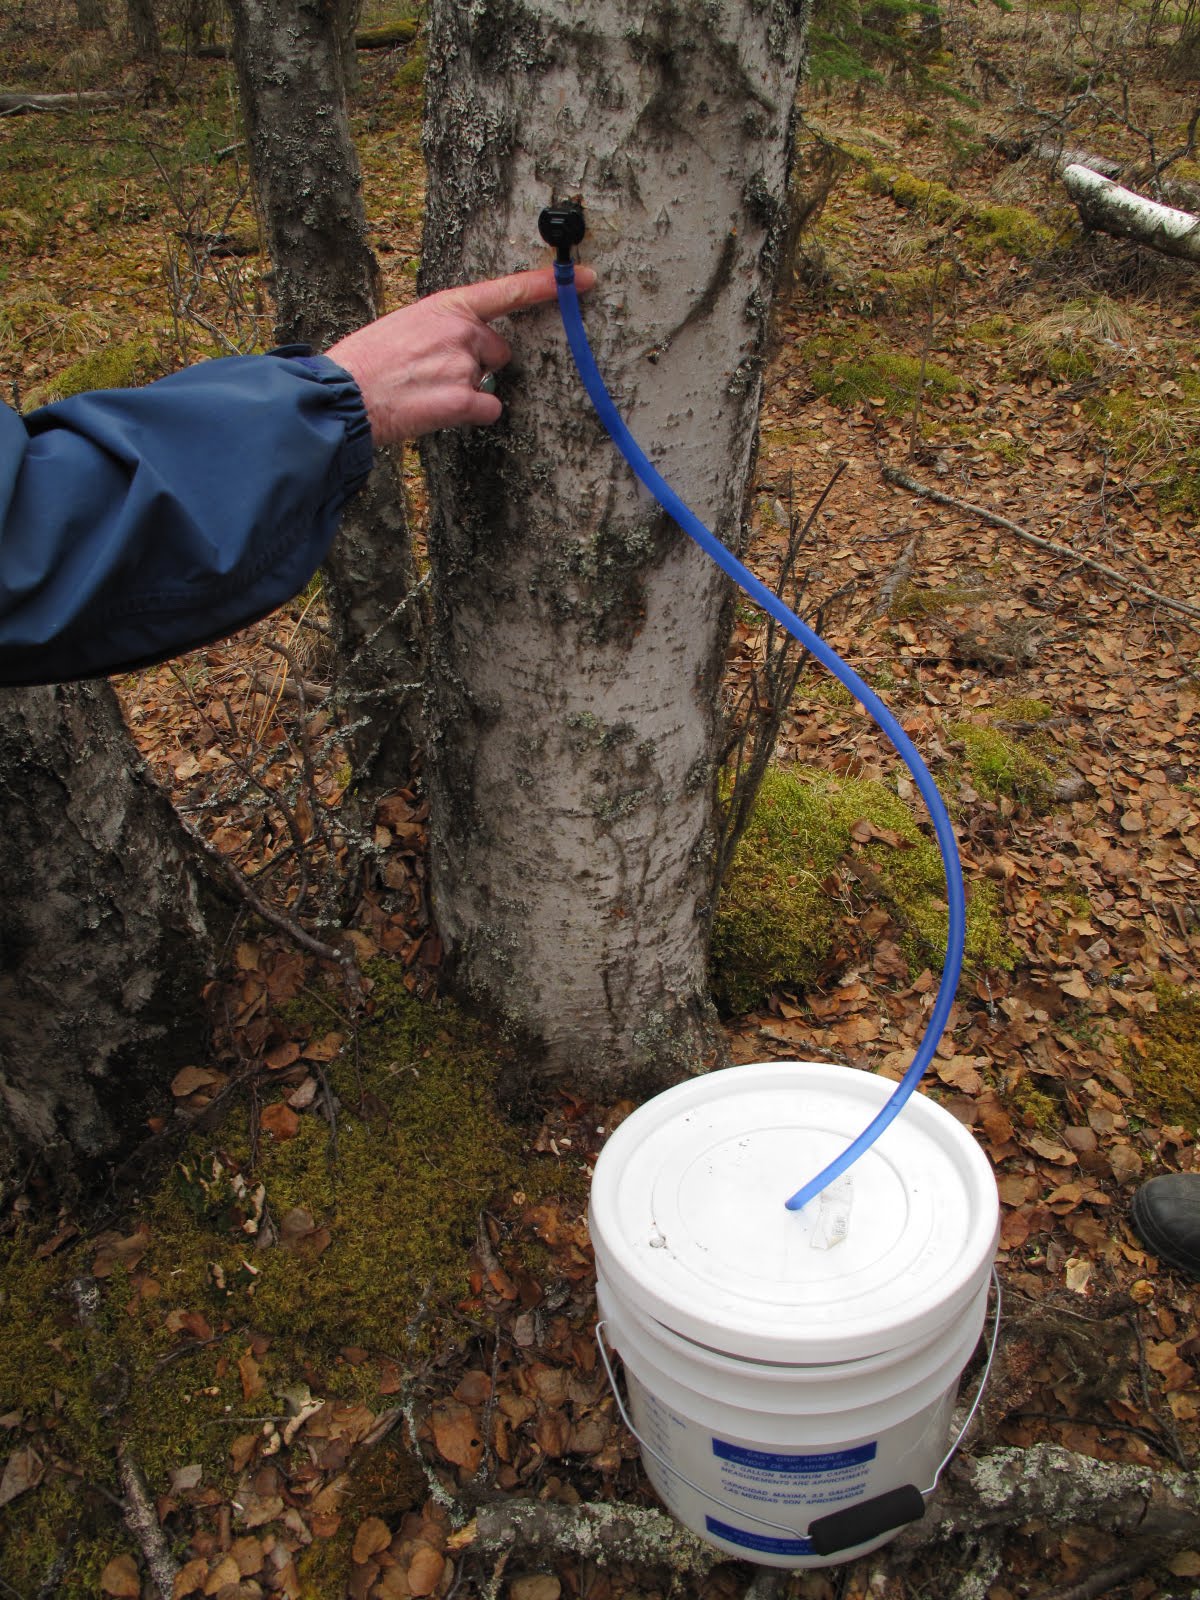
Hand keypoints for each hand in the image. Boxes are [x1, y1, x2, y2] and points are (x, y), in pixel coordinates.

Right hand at [326, 265, 595, 443]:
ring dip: (466, 392)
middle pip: (498, 351)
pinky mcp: (462, 399)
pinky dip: (469, 416)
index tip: (584, 279)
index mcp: (446, 306)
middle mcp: (460, 331)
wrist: (343, 394)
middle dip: (477, 364)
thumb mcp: (404, 326)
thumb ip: (441, 329)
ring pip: (488, 382)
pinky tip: (436, 411)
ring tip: (425, 393)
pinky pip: (488, 409)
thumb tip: (465, 347)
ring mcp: (463, 365)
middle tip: (435, 374)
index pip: (507, 290)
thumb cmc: (366, 363)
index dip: (548, 285)